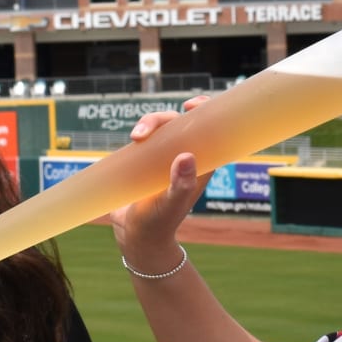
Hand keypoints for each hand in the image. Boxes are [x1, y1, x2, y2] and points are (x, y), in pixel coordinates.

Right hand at [107, 97, 213, 270]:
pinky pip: (145, 140)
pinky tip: (132, 141)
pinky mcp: (145, 162)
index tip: (192, 104)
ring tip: (134, 138)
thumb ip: (180, 185)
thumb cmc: (158, 224)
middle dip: (161, 119)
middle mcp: (183, 159)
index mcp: (199, 167)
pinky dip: (139, 135)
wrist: (136, 237)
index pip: (208, 133)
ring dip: (148, 125)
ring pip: (159, 130)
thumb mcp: (170, 205)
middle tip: (141, 132)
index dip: (205, 113)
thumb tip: (187, 156)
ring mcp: (163, 160)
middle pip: (178, 125)